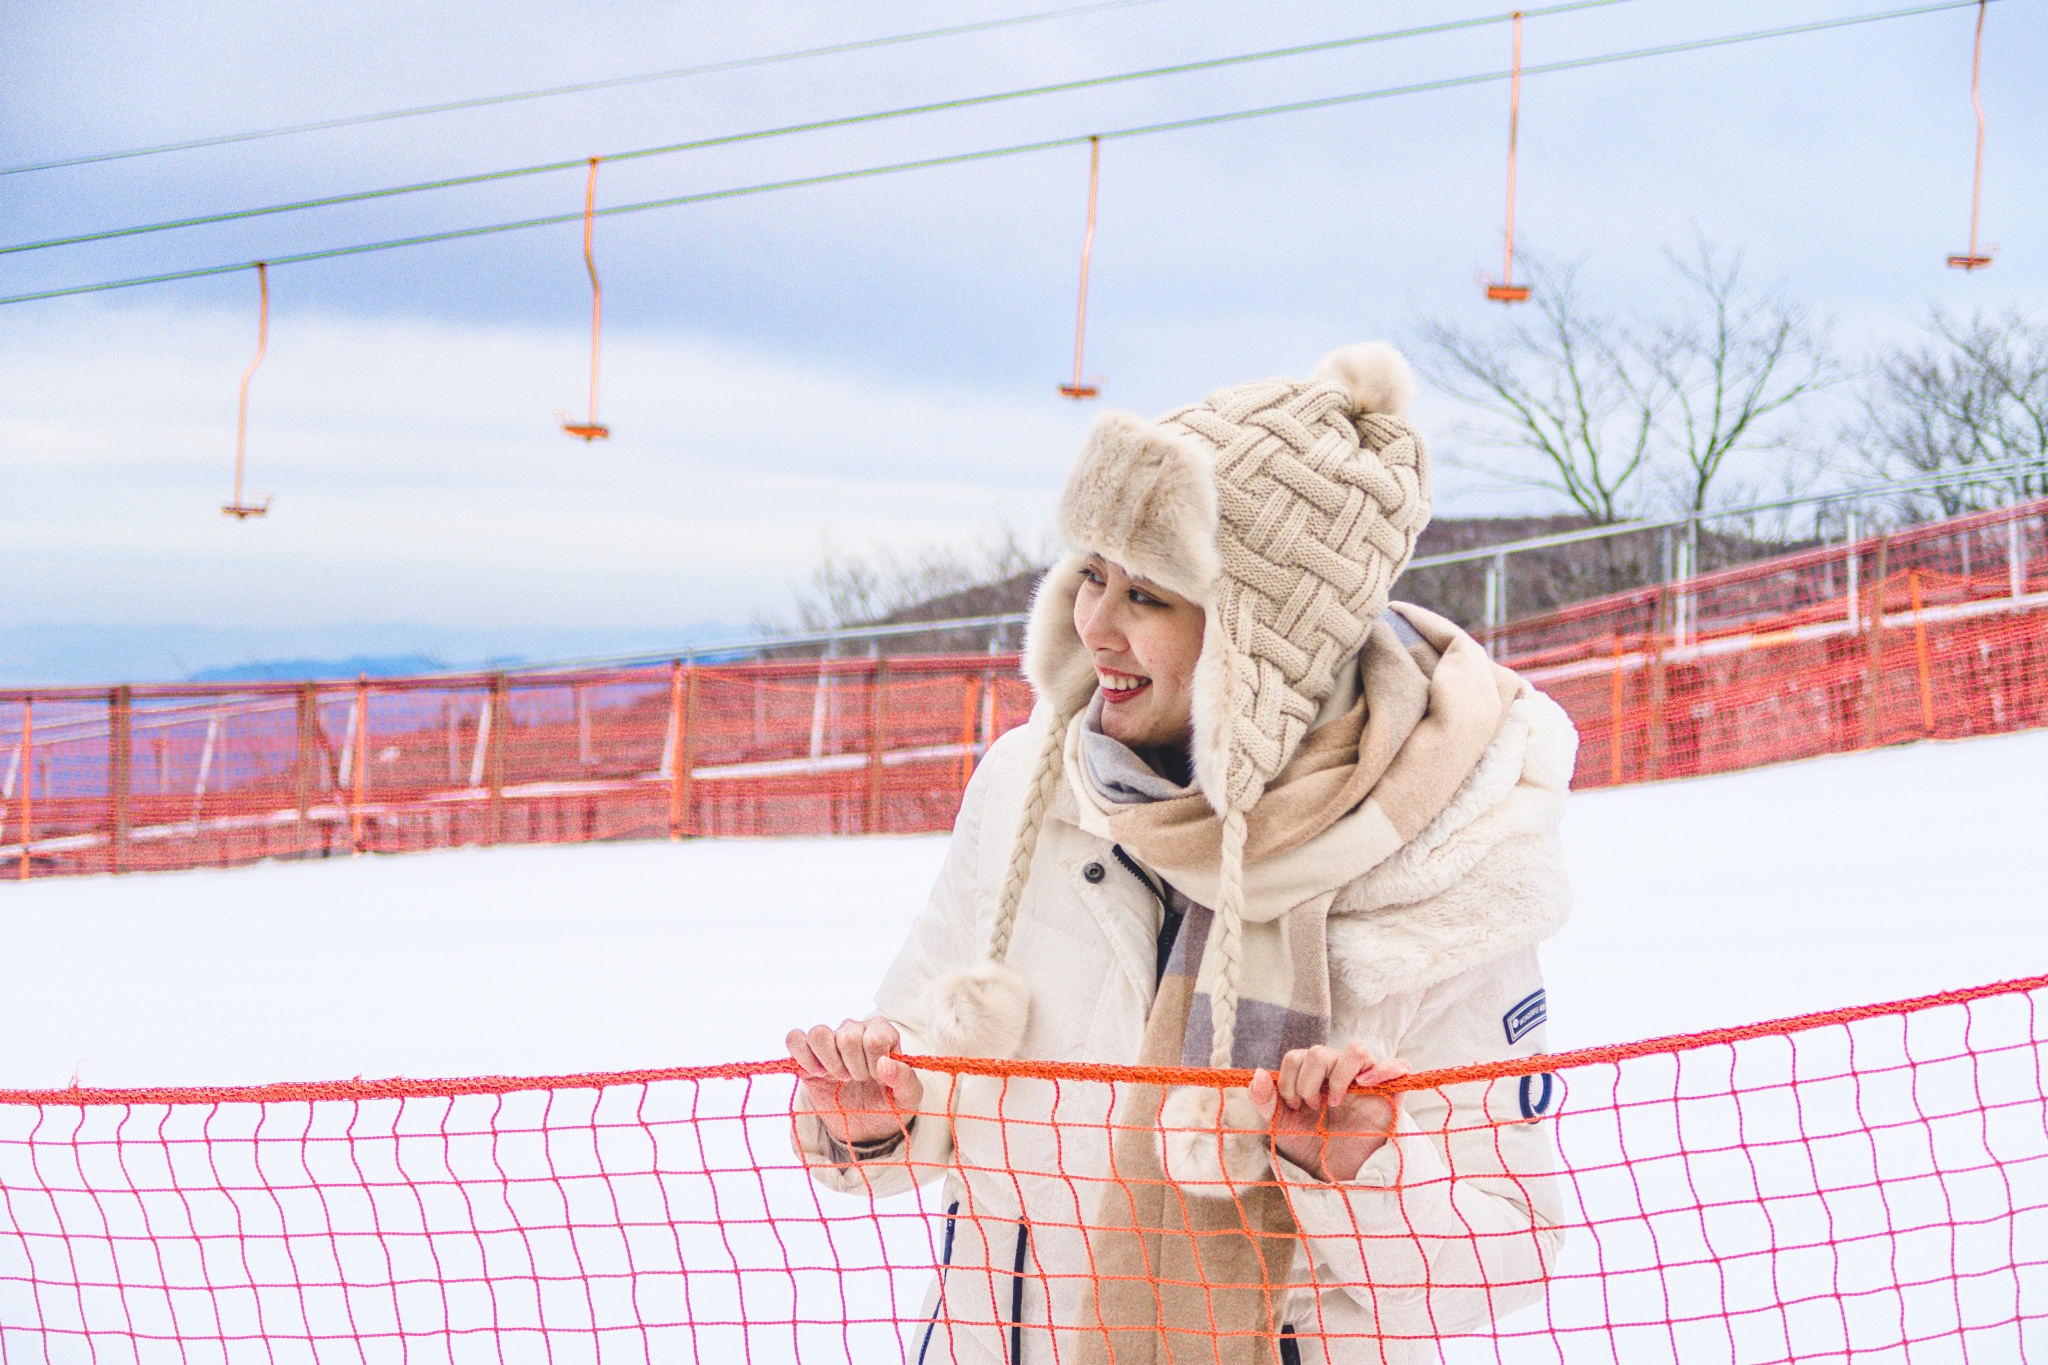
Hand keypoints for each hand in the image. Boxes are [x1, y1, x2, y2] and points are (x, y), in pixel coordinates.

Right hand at [786, 1018, 924, 1147]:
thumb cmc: (889, 1104)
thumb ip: (905, 1079)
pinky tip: (817, 1073)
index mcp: (882, 1032)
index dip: (874, 1064)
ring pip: (819, 1033)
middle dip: (854, 1068)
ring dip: (829, 1062)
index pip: (874, 1038)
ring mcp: (830, 1041)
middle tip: (858, 1081)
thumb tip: (885, 1064)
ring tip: (838, 1077)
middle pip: (847, 1037)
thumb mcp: (908, 1097)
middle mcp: (855, 1029)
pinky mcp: (808, 1055)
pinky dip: (803, 1057)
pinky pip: (795, 1039)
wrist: (867, 1125)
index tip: (877, 1079)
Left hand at [1249, 1043, 1407, 1182]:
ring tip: (1335, 1101)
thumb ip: (1266, 1101)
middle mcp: (1338, 1073)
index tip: (1294, 1105)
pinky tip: (1365, 1084)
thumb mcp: (1282, 1126)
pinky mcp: (1391, 1095)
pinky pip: (1398, 1067)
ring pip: (1356, 1051)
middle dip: (1308, 1081)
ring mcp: (1366, 1082)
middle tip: (1313, 1107)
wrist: (1338, 1176)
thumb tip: (1258, 1073)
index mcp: (1312, 1076)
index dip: (1289, 1079)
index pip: (1296, 1056)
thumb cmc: (1312, 1147)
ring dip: (1338, 1075)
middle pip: (1320, 1052)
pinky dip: (1385, 1069)